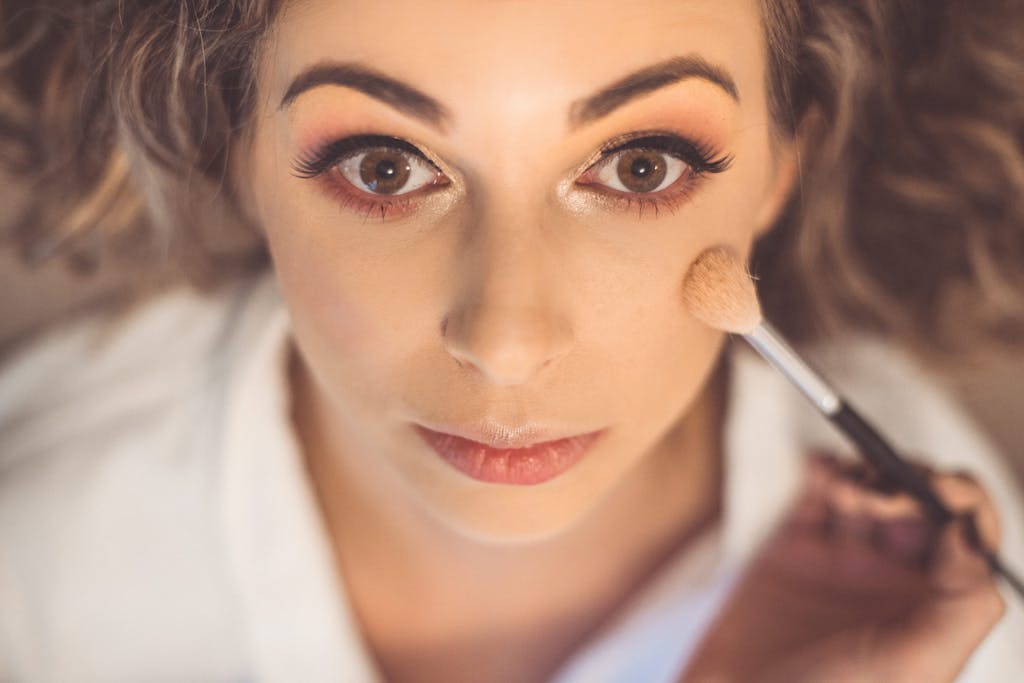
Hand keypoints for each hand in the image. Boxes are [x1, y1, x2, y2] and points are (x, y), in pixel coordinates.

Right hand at [681, 453, 1005, 682]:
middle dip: (903, 479)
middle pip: (919, 502)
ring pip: (868, 491)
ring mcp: (840, 561)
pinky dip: (820, 470)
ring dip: (861, 472)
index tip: (931, 486)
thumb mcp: (917, 665)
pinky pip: (814, 495)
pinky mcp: (791, 550)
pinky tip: (817, 469)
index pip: (969, 532)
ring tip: (841, 487)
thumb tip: (971, 530)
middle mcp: (892, 579)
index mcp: (932, 605)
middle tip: (874, 493)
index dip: (959, 497)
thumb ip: (962, 602)